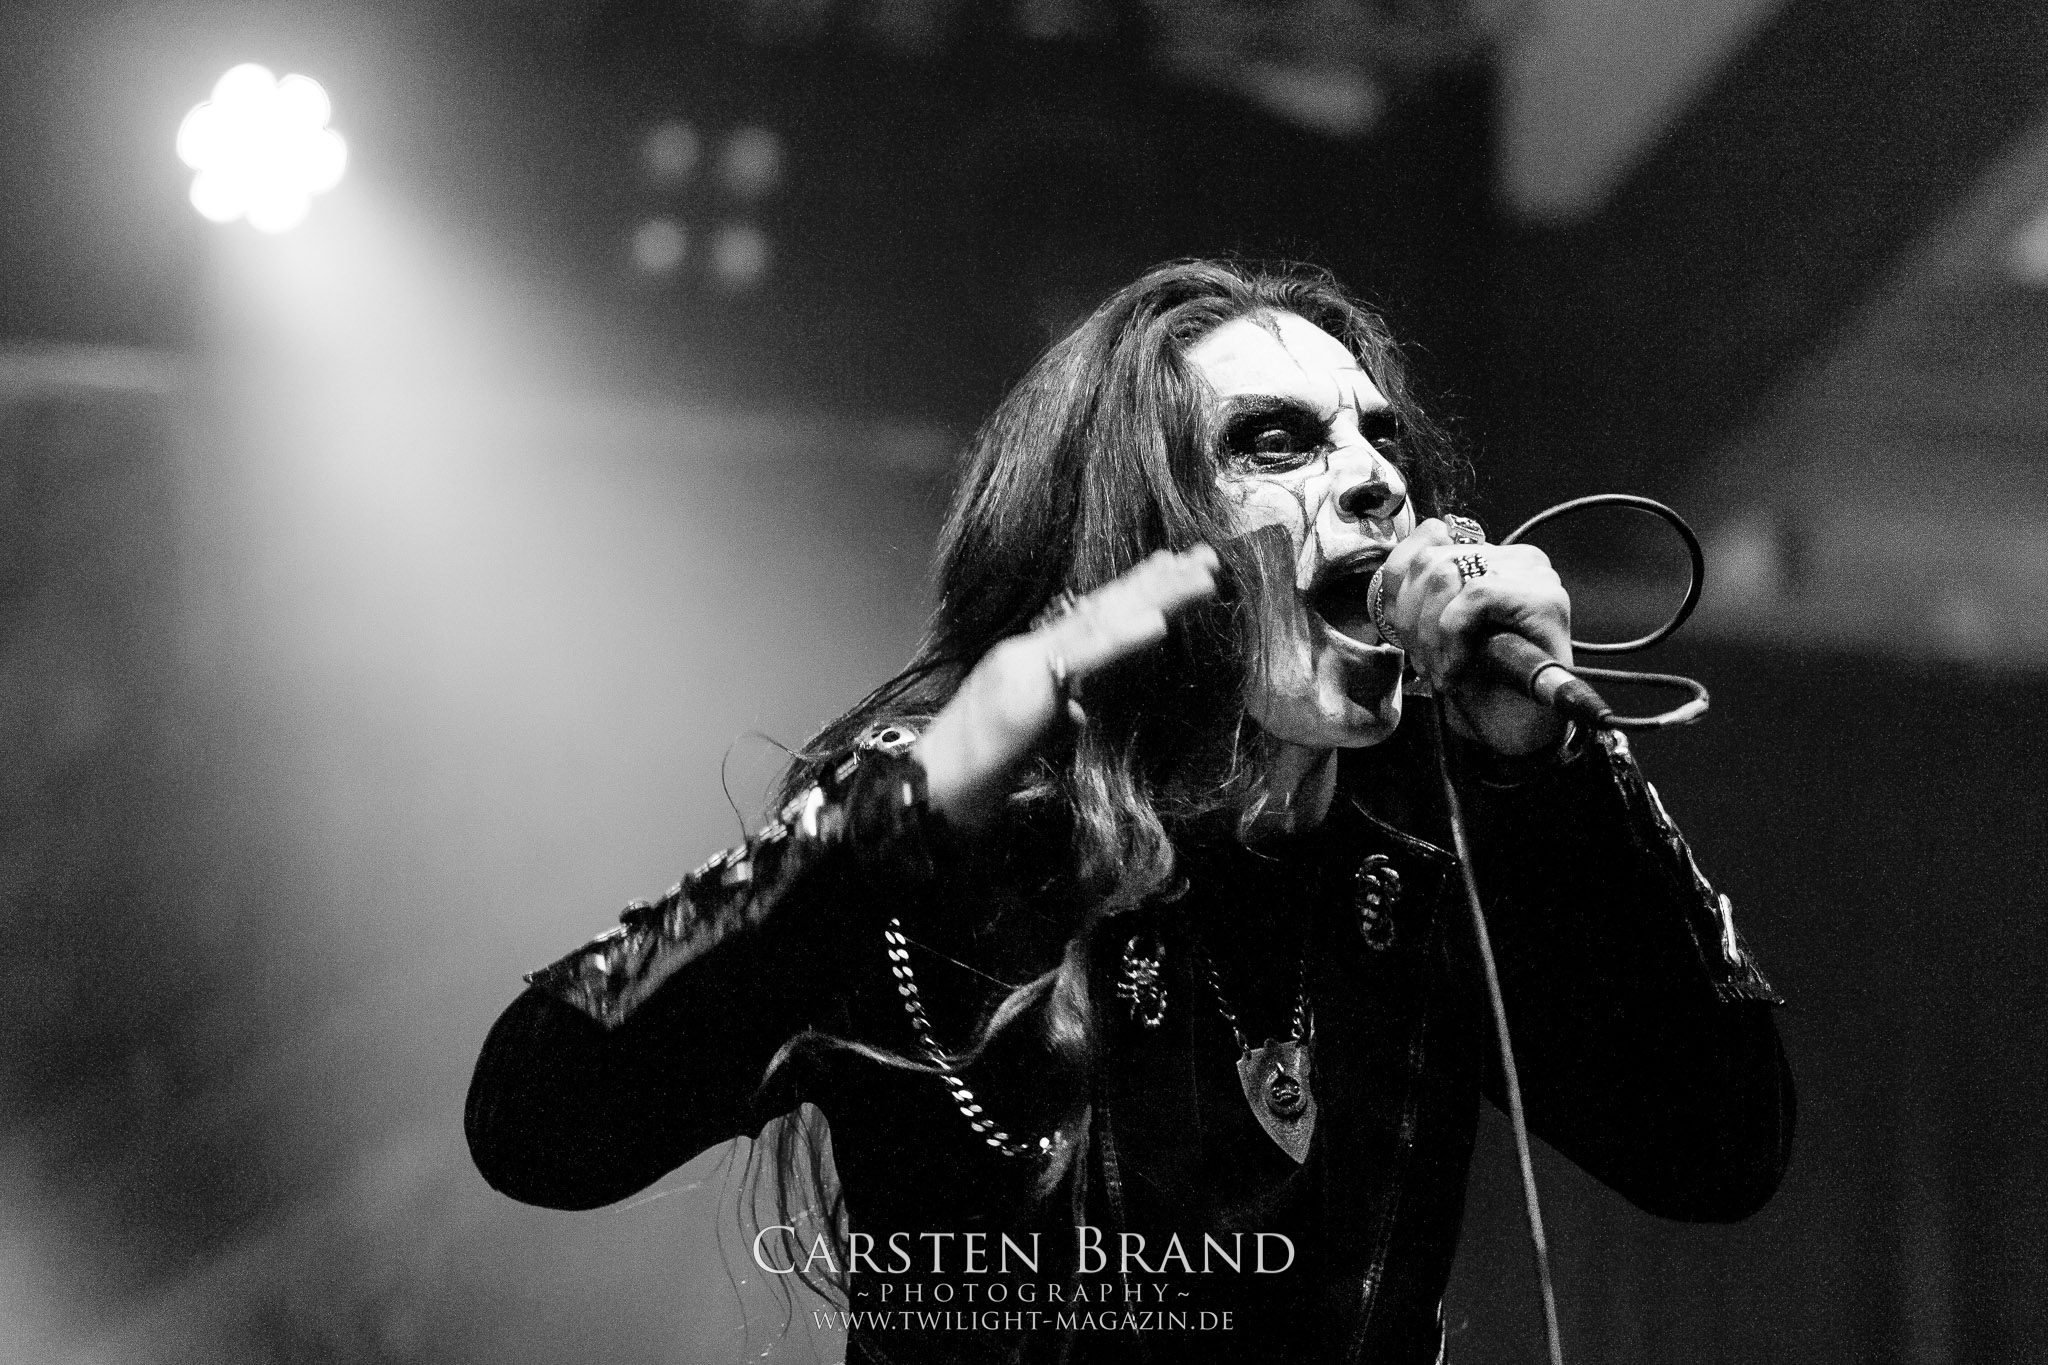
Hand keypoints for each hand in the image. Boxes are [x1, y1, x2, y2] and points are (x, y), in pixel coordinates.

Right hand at [916, 547, 1221, 830]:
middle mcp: (1035, 645)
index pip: (1093, 614)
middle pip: (1107, 605)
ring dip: (1157, 596)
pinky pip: (1085, 656)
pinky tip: (1157, 621)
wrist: (940, 778)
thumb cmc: (980, 762)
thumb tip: (1079, 714)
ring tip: (1200, 576)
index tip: (1175, 564)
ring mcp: (1031, 658)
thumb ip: (1057, 715)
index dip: (1136, 588)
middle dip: (1161, 580)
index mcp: (1036, 654)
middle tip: (1209, 556)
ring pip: (1105, 619)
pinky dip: (1123, 637)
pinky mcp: (1032, 682)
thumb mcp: (1031, 732)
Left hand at [1376, 519, 1571, 754]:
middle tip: (1425, 661)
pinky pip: (1475, 597)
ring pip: (1448, 576)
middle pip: (1432, 561)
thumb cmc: (1479, 683)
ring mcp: (1535, 576)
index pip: (1426, 542)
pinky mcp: (1543, 598)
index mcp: (1491, 559)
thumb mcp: (1430, 628)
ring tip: (1442, 668)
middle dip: (1413, 618)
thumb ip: (1416, 588)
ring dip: (1430, 633)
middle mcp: (1517, 559)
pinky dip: (1454, 636)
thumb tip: (1411, 551)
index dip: (1399, 590)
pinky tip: (1459, 665)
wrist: (1517, 730)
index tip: (1405, 635)